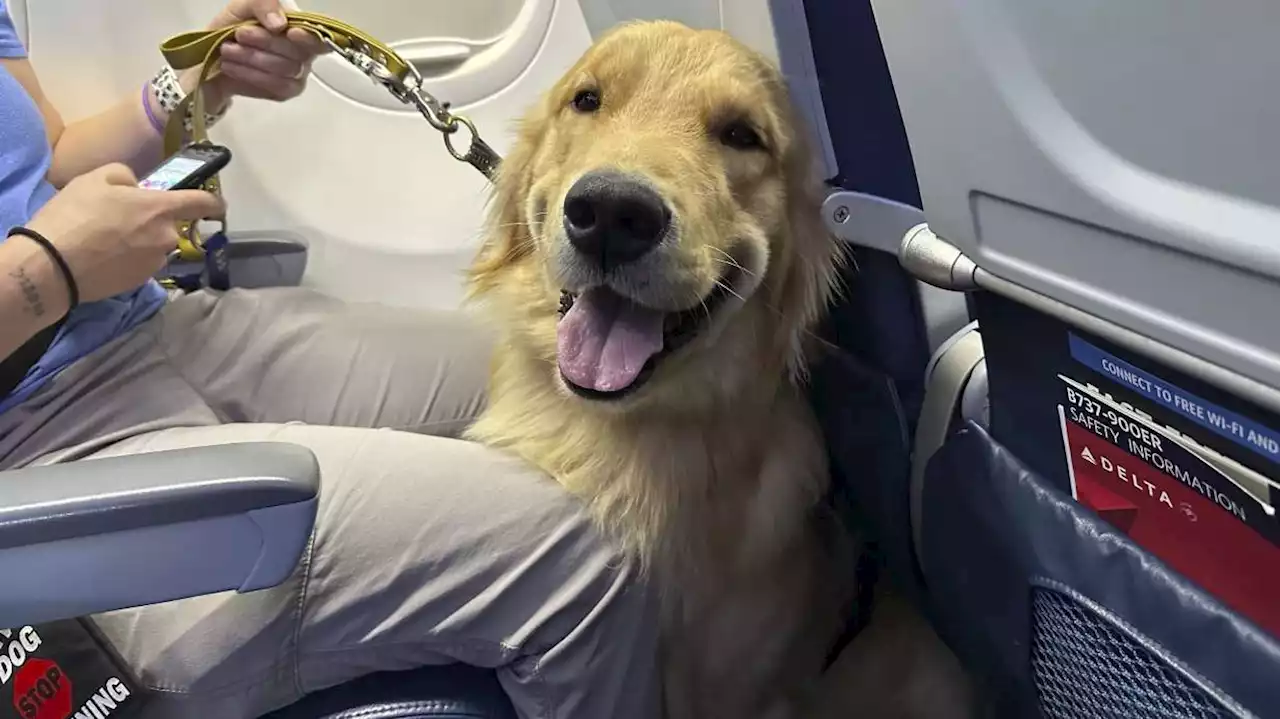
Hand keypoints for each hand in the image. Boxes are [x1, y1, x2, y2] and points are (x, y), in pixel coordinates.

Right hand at [24, 164, 223, 303]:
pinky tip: (103, 256)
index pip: (201, 202)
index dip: (213, 202)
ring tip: (105, 239)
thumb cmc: (74, 215)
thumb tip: (137, 187)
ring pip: (155, 246)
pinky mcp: (140, 282)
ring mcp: (155, 262)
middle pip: (169, 226)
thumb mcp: (95, 178)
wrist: (52, 265)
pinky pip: (141, 264)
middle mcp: (166, 237)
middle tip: (118, 219)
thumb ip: (126, 176)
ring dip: (140, 242)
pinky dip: (128, 259)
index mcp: (160, 208)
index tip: (218, 205)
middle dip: (151, 222)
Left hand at [203, 0, 327, 104]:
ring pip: (286, 70)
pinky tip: (232, 66)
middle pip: (298, 52)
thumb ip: (263, 4)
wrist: (213, 54)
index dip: (310, 37)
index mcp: (300, 29)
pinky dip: (251, 75)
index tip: (291, 33)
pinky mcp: (286, 91)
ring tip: (228, 50)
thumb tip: (279, 24)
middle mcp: (305, 53)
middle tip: (239, 34)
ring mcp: (298, 74)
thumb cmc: (233, 26)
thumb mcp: (244, 5)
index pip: (319, 37)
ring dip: (253, 58)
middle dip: (265, 42)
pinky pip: (278, 86)